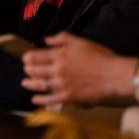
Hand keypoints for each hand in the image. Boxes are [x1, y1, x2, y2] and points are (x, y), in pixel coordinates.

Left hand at [21, 32, 135, 105]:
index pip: (36, 56)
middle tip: (26, 69)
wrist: (113, 76)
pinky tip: (35, 99)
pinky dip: (40, 100)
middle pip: (35, 71)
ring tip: (24, 83)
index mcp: (60, 55)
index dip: (28, 57)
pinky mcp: (68, 98)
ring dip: (30, 84)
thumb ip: (62, 38)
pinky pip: (49, 100)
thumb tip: (46, 39)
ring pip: (40, 85)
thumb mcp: (81, 42)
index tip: (26, 58)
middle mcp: (57, 70)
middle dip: (28, 69)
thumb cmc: (100, 57)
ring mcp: (61, 85)